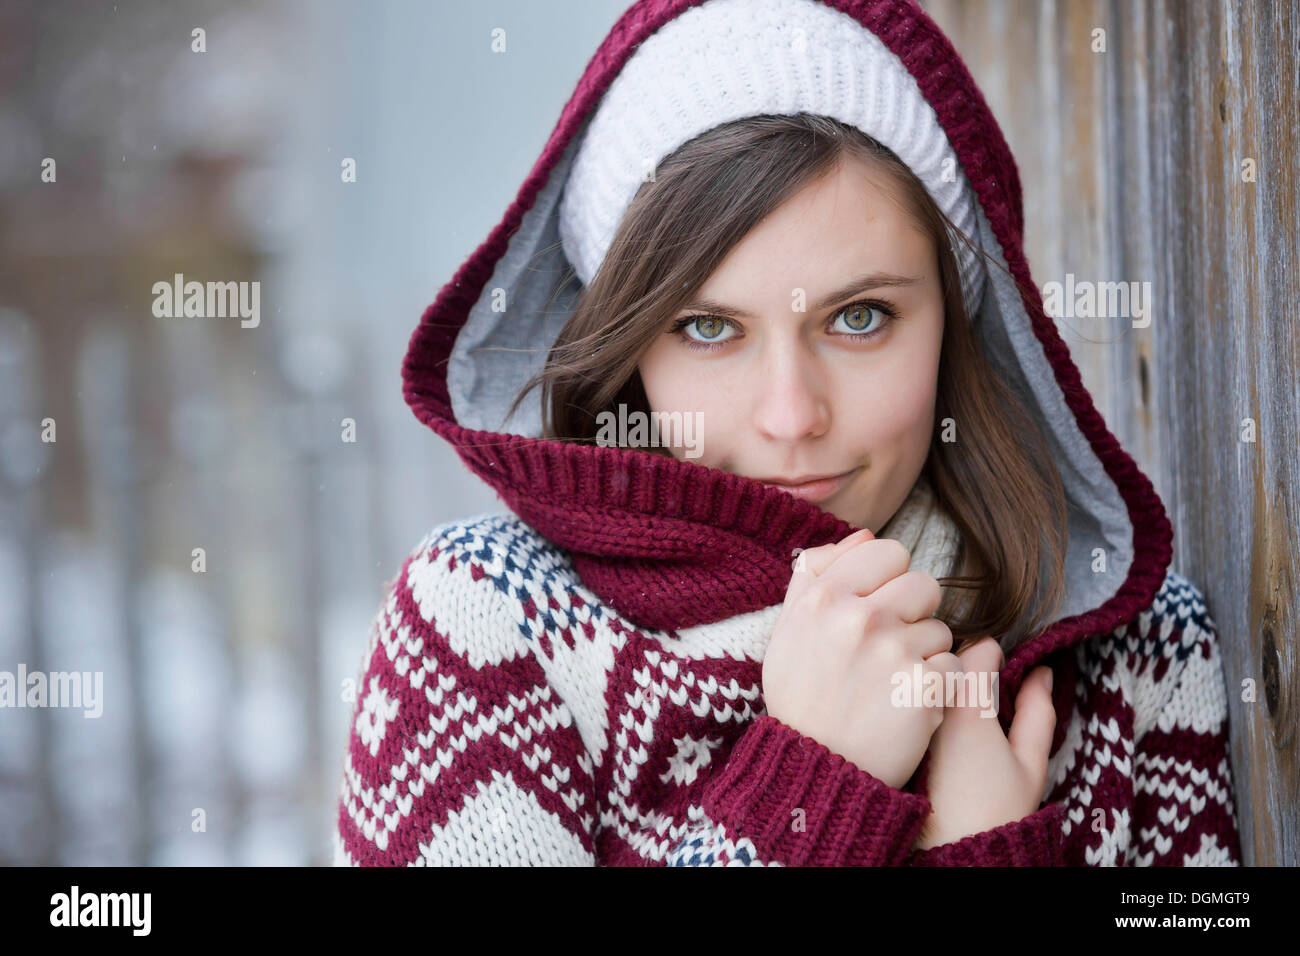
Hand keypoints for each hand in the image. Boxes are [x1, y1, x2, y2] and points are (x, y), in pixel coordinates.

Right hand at [763, 527, 960, 789]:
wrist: (816, 769)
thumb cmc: (802, 697)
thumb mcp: (788, 629)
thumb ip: (816, 575)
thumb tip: (863, 536)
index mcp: (823, 596)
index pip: (887, 550)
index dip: (889, 579)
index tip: (878, 608)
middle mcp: (859, 616)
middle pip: (924, 584)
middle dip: (914, 614)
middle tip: (889, 648)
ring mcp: (894, 652)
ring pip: (940, 629)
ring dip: (925, 655)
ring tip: (893, 683)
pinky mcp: (925, 688)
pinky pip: (954, 667)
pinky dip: (938, 688)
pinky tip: (909, 704)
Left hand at [913, 636, 1055, 849]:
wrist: (949, 853)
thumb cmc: (994, 814)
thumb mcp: (1030, 763)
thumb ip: (1038, 710)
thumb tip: (1039, 671)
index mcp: (968, 706)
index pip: (979, 648)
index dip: (997, 656)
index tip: (1004, 673)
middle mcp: (929, 705)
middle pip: (946, 656)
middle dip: (964, 665)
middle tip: (982, 692)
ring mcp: (906, 718)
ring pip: (921, 675)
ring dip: (938, 680)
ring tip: (956, 713)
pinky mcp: (894, 734)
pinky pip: (904, 698)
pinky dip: (918, 700)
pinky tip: (931, 728)